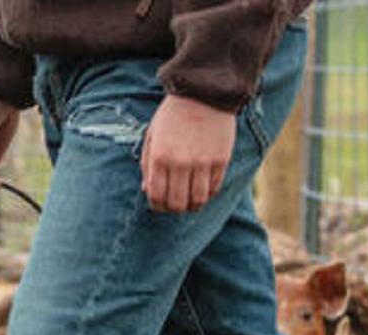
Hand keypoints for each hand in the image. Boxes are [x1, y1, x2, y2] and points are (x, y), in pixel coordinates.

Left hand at [141, 95, 235, 212]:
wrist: (203, 91)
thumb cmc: (173, 114)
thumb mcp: (152, 135)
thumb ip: (147, 164)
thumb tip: (147, 190)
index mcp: (159, 157)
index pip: (156, 197)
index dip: (157, 206)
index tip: (160, 204)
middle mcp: (180, 163)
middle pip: (176, 204)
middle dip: (173, 209)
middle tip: (175, 204)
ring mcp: (202, 162)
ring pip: (197, 201)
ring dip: (192, 206)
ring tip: (190, 201)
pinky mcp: (220, 160)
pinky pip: (213, 189)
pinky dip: (207, 194)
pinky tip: (202, 189)